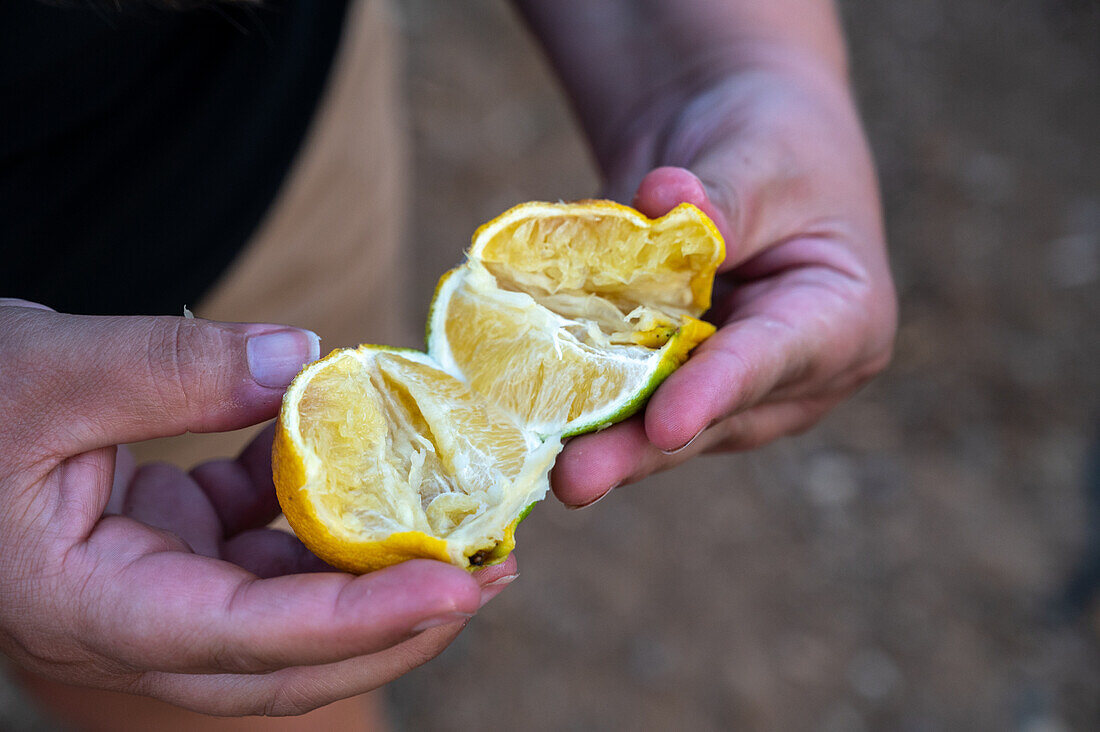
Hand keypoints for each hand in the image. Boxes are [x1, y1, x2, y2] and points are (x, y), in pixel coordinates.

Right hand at [0, 300, 513, 714]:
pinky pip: (264, 540)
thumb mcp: (43, 371)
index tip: (455, 586)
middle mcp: (131, 620)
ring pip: (288, 606)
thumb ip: (170, 369)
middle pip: (287, 659)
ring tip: (460, 523)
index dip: (358, 620)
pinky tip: (362, 458)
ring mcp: (156, 583)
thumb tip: (306, 363)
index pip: (245, 637)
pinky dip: (319, 505)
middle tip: (489, 572)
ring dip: (373, 570)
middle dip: (396, 626)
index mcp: (88, 608)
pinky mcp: (172, 542)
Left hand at [553, 62, 896, 507]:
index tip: (666, 425)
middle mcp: (783, 376)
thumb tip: (664, 204)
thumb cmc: (773, 142)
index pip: (772, 360)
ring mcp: (718, 385)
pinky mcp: (662, 376)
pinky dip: (573, 399)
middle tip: (576, 481)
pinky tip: (523, 414)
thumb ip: (719, 196)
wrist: (731, 138)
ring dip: (594, 439)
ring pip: (653, 420)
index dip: (715, 392)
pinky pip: (618, 392)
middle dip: (637, 448)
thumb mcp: (762, 157)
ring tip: (540, 465)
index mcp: (839, 322)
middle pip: (707, 418)